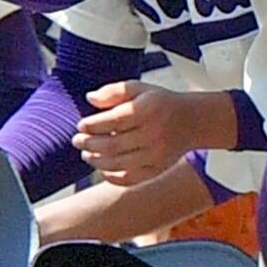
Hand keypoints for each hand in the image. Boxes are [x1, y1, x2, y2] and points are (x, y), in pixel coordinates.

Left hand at [74, 82, 201, 185]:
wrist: (190, 121)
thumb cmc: (157, 102)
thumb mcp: (138, 88)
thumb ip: (113, 91)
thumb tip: (90, 99)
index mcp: (148, 110)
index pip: (114, 120)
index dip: (93, 125)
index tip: (80, 125)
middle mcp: (153, 134)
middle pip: (114, 144)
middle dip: (90, 144)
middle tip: (76, 141)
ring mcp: (156, 155)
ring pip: (119, 164)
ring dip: (97, 161)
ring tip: (85, 154)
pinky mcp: (157, 169)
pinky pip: (131, 179)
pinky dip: (112, 177)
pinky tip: (102, 168)